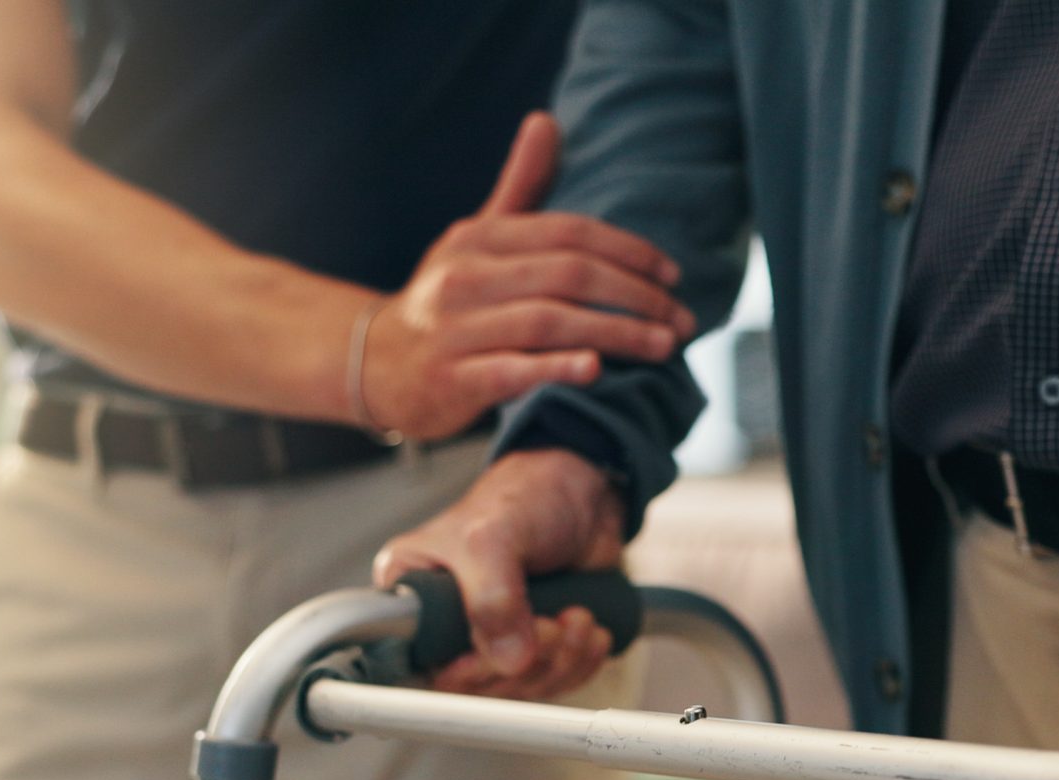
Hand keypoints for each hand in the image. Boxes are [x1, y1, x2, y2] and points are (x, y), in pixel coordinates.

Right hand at [358, 113, 695, 440]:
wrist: (375, 365)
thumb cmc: (447, 300)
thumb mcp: (476, 239)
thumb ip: (519, 186)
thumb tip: (547, 120)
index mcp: (481, 238)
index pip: (569, 233)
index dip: (628, 250)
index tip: (672, 276)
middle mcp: (466, 277)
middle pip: (568, 275)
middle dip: (635, 297)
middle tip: (682, 321)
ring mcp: (455, 329)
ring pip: (549, 322)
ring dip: (615, 332)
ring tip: (663, 346)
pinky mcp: (450, 380)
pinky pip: (510, 371)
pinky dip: (554, 368)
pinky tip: (594, 371)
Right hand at [374, 448, 628, 698]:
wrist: (579, 491)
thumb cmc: (523, 497)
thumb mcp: (493, 537)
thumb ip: (492, 598)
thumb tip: (509, 659)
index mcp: (413, 595)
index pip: (419, 663)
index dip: (461, 674)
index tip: (494, 657)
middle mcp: (447, 625)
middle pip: (475, 687)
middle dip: (524, 665)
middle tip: (551, 625)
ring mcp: (493, 639)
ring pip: (520, 688)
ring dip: (560, 661)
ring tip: (578, 617)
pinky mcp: (535, 647)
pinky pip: (554, 681)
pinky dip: (579, 663)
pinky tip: (590, 630)